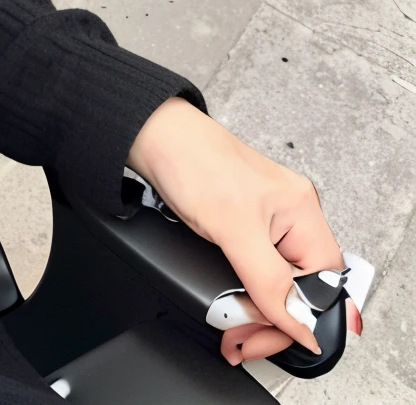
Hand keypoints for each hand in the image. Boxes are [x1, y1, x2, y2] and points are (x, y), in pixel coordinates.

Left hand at [127, 97, 343, 365]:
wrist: (149, 134)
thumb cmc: (190, 159)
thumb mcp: (233, 228)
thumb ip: (269, 280)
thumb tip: (300, 325)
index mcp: (302, 211)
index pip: (322, 284)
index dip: (298, 317)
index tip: (263, 336)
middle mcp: (290, 214)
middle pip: (301, 287)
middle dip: (272, 319)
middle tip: (241, 337)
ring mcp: (265, 217)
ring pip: (276, 281)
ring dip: (257, 309)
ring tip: (234, 327)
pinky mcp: (240, 220)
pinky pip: (255, 268)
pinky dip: (244, 290)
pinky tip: (231, 302)